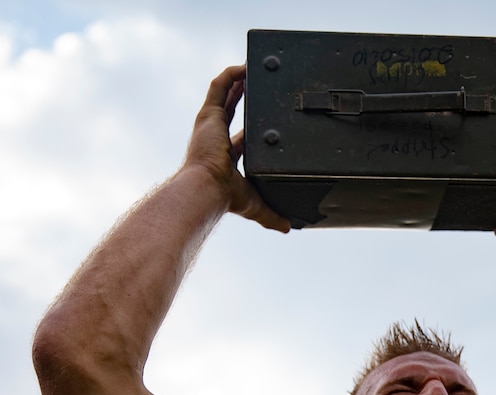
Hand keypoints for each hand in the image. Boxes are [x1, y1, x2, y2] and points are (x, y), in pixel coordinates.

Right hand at [185, 65, 289, 232]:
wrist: (208, 189)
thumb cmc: (225, 198)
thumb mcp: (254, 205)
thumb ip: (271, 215)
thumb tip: (287, 228)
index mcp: (224, 155)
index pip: (238, 134)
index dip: (250, 121)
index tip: (261, 112)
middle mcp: (215, 136)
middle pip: (231, 108)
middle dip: (243, 94)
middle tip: (258, 81)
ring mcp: (210, 124)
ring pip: (224, 93)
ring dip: (238, 79)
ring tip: (253, 66)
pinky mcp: (208, 114)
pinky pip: (219, 85)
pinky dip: (231, 74)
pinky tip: (244, 66)